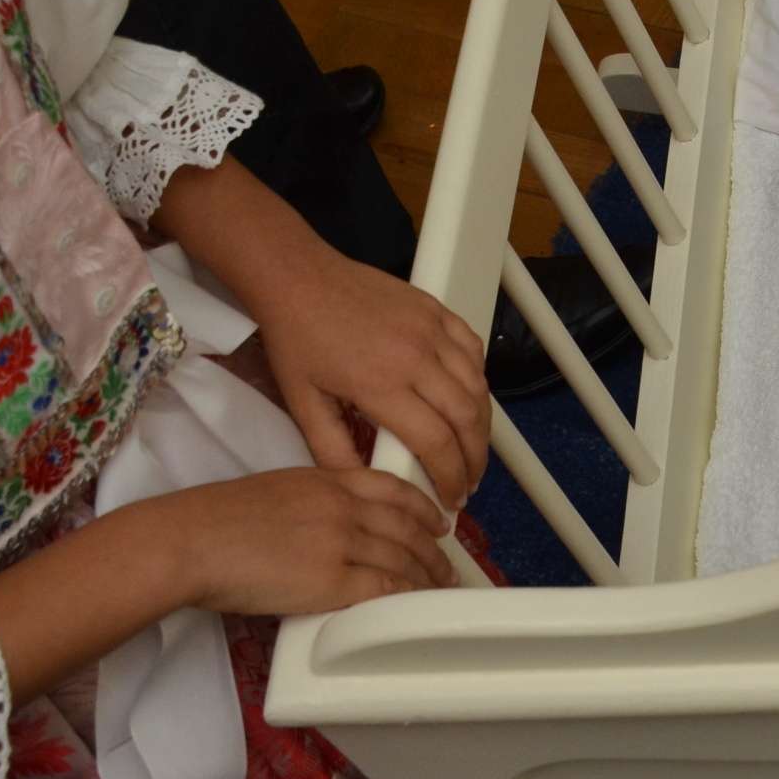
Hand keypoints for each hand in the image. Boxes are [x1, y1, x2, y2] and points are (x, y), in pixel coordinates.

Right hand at [148, 467, 455, 614]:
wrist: (190, 541)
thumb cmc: (214, 521)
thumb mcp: (275, 491)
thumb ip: (310, 503)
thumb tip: (325, 527)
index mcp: (326, 480)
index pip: (391, 488)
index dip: (422, 506)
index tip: (437, 520)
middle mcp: (342, 506)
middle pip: (405, 525)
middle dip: (433, 548)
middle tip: (448, 563)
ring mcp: (340, 542)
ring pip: (402, 557)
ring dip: (428, 575)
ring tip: (440, 589)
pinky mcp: (331, 580)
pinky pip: (384, 587)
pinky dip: (407, 595)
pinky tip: (416, 603)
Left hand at [252, 254, 490, 505]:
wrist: (298, 279)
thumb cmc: (297, 340)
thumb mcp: (303, 404)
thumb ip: (334, 451)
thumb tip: (367, 486)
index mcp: (382, 385)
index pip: (436, 443)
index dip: (450, 477)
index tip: (450, 499)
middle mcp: (417, 357)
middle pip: (467, 418)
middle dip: (475, 458)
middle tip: (468, 482)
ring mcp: (432, 329)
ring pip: (478, 386)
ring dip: (482, 423)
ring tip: (472, 448)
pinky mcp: (437, 310)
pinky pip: (473, 350)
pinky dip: (478, 379)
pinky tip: (468, 398)